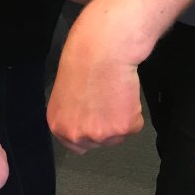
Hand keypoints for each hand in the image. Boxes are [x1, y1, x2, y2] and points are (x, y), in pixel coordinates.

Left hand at [47, 0, 153, 153]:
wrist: (102, 49)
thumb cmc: (83, 59)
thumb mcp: (66, 93)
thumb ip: (72, 113)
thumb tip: (83, 121)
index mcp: (58, 126)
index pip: (77, 146)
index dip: (90, 131)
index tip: (97, 118)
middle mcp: (76, 134)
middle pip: (99, 144)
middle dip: (107, 126)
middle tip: (108, 99)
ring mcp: (99, 134)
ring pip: (118, 136)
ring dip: (121, 118)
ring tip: (114, 92)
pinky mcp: (123, 127)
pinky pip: (135, 126)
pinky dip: (135, 111)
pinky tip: (125, 91)